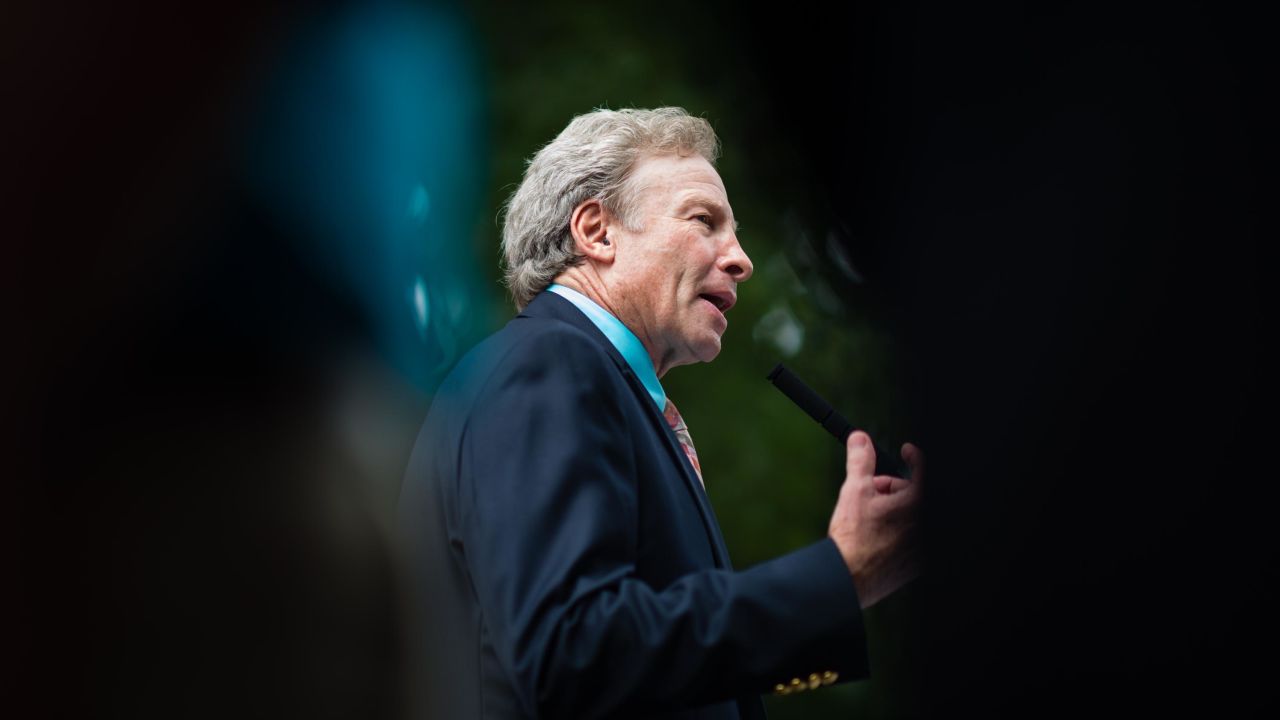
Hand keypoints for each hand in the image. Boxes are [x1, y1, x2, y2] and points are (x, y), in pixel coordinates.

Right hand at [828, 432, 922, 608]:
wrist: (850, 577)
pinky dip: (898, 529)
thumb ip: (860, 461)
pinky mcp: (919, 561)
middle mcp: (925, 524)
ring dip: (894, 507)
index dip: (913, 456)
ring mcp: (923, 544)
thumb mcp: (855, 491)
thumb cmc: (854, 537)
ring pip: (912, 514)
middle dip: (893, 487)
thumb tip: (859, 439)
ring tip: (869, 516)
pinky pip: (912, 535)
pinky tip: (877, 535)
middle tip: (872, 491)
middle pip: (915, 492)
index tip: (906, 451)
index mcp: (916, 503)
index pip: (923, 469)